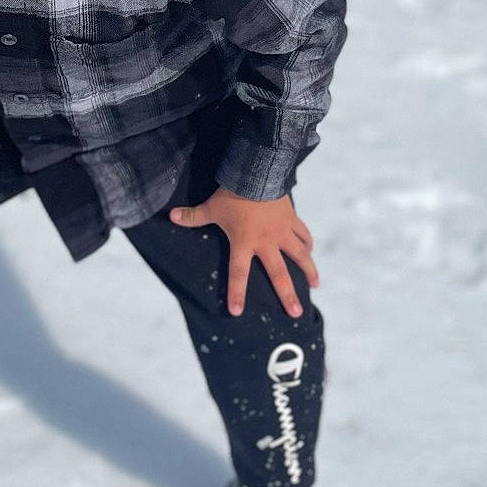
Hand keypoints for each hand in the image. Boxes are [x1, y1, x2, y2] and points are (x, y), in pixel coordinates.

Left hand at [168, 187, 318, 317]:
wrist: (257, 172)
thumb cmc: (231, 193)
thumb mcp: (211, 207)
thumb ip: (192, 216)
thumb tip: (171, 216)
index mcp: (244, 243)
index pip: (238, 273)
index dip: (236, 293)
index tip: (237, 312)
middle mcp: (266, 242)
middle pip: (279, 274)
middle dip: (287, 295)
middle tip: (295, 314)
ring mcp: (282, 231)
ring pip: (300, 255)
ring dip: (309, 270)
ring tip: (314, 285)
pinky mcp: (291, 218)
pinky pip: (303, 234)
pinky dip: (308, 243)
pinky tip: (311, 251)